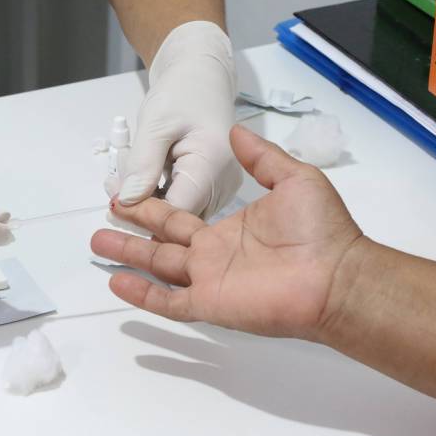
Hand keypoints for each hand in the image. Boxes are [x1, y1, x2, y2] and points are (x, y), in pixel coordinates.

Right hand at [91, 125, 363, 339]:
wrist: (337, 275)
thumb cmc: (322, 229)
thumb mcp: (294, 179)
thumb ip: (262, 158)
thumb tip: (237, 132)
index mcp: (228, 229)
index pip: (180, 217)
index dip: (154, 207)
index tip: (129, 195)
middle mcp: (213, 255)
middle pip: (160, 241)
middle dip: (132, 229)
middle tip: (106, 217)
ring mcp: (210, 280)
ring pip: (157, 267)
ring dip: (128, 256)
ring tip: (98, 244)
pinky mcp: (211, 303)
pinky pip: (169, 301)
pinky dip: (142, 295)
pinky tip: (117, 283)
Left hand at [117, 21, 242, 219]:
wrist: (201, 77)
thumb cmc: (184, 90)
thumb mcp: (155, 123)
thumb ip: (142, 165)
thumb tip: (127, 201)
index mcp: (214, 164)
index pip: (178, 210)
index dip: (144, 215)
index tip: (114, 205)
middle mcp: (224, 182)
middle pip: (179, 216)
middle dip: (141, 206)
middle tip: (112, 187)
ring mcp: (221, 188)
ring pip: (177, 211)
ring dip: (146, 200)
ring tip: (123, 176)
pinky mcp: (212, 188)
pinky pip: (181, 201)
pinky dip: (157, 193)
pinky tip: (140, 176)